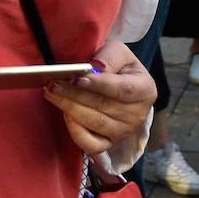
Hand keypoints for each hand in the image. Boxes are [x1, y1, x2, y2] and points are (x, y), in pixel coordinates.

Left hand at [43, 41, 155, 155]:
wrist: (120, 84)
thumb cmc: (118, 66)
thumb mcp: (119, 52)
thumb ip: (110, 56)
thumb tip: (96, 67)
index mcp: (145, 89)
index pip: (121, 89)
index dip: (98, 84)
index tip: (76, 78)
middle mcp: (138, 115)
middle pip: (103, 106)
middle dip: (75, 94)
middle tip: (53, 84)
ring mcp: (123, 132)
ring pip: (94, 123)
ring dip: (70, 108)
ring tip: (53, 93)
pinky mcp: (109, 144)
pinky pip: (90, 145)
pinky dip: (75, 131)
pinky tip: (65, 114)